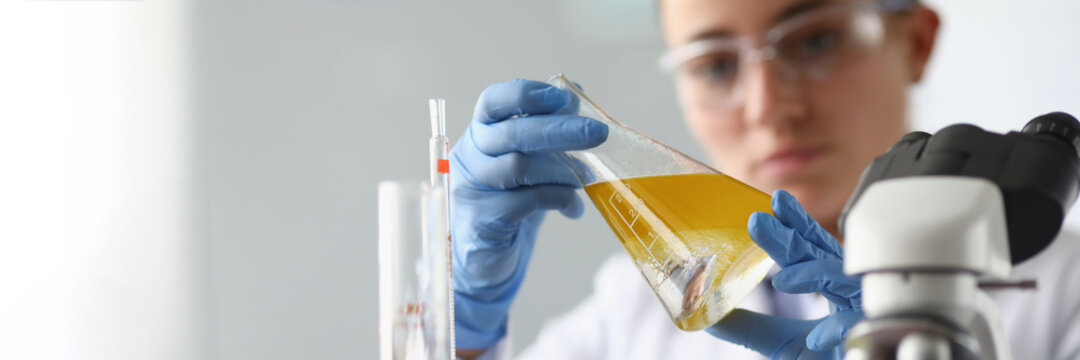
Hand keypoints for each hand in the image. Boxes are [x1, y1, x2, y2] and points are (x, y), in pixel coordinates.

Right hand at [451, 79, 607, 348]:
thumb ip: (545, 135)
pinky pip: (526, 201)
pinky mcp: (481, 220)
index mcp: (479, 134)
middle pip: (512, 132)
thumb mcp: (528, 166)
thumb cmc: (510, 205)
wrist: (486, 261)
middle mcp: (468, 156)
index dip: (528, 95)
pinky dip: (558, 199)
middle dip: (560, 130)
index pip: (493, 102)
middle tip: (598, 134)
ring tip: (586, 178)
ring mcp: (470, 189)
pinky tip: (573, 208)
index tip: (566, 99)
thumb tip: (578, 95)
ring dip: (562, 170)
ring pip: (519, 166)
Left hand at [707, 190, 861, 358]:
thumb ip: (750, 327)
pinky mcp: (874, 331)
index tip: (776, 200)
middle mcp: (850, 291)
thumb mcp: (781, 343)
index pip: (813, 246)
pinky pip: (860, 323)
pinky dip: (839, 328)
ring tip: (784, 280)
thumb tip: (709, 317)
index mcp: (831, 285)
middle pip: (821, 253)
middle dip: (792, 235)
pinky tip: (818, 337)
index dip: (796, 222)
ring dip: (814, 275)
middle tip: (759, 221)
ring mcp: (865, 309)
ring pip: (844, 280)